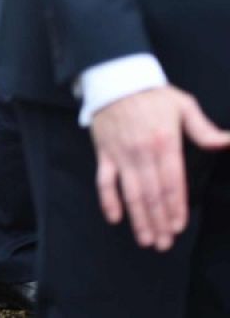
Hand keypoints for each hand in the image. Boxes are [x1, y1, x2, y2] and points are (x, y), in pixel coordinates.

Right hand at [90, 86, 229, 250]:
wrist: (114, 77)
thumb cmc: (152, 93)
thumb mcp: (183, 105)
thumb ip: (205, 129)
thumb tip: (228, 141)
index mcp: (165, 142)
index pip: (173, 183)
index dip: (176, 208)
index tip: (179, 227)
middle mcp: (143, 152)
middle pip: (153, 194)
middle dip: (159, 221)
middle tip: (164, 244)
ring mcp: (121, 154)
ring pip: (131, 192)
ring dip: (139, 218)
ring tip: (146, 239)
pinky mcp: (104, 152)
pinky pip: (104, 180)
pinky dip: (108, 200)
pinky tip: (115, 218)